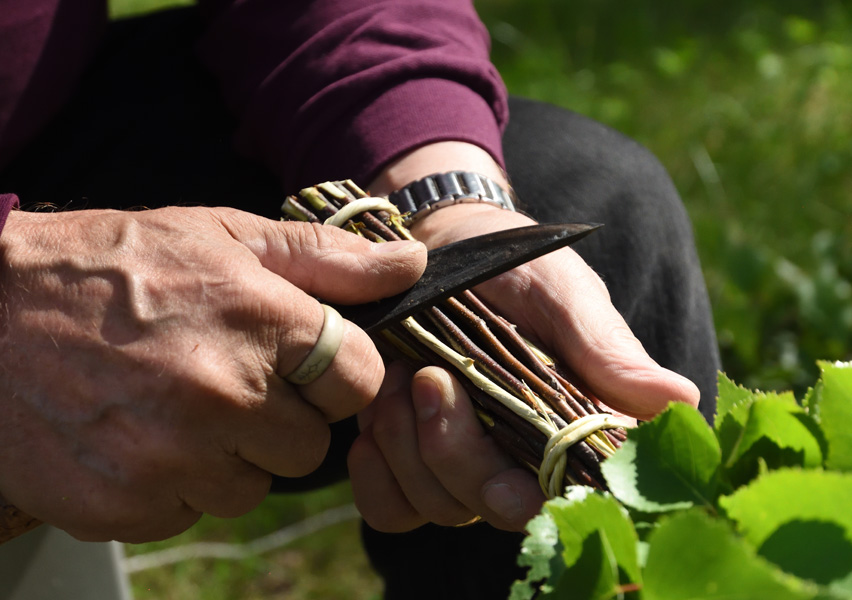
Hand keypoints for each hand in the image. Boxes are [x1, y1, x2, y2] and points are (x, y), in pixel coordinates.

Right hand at [0, 206, 425, 542]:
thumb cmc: (112, 266)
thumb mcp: (219, 234)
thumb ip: (323, 257)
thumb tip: (412, 263)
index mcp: (259, 320)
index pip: (358, 379)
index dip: (332, 371)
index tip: (297, 361)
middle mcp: (222, 396)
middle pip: (307, 445)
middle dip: (275, 416)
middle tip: (215, 376)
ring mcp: (172, 460)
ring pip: (248, 485)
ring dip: (221, 454)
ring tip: (166, 402)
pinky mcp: (127, 507)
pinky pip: (186, 511)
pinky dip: (169, 483)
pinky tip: (132, 434)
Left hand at [348, 142, 698, 531]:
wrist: (440, 244)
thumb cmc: (515, 268)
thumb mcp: (563, 295)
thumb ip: (606, 351)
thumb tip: (682, 401)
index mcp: (566, 434)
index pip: (561, 499)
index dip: (533, 498)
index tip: (504, 473)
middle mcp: (514, 460)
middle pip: (487, 507)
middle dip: (453, 453)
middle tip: (428, 378)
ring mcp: (456, 461)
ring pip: (434, 505)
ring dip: (407, 445)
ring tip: (398, 376)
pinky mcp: (403, 455)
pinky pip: (387, 505)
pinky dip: (376, 471)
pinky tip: (374, 421)